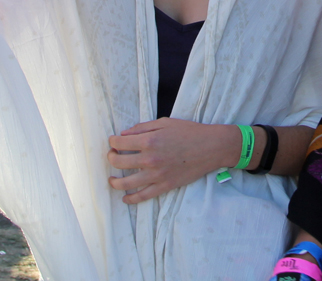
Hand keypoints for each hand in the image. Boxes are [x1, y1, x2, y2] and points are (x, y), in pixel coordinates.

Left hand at [108, 118, 233, 203]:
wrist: (210, 147)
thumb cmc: (189, 132)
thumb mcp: (165, 123)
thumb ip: (143, 127)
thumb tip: (124, 134)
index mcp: (149, 140)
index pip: (120, 143)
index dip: (112, 142)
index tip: (112, 142)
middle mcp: (149, 158)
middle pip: (119, 162)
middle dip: (111, 158)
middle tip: (112, 156)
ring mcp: (156, 175)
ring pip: (126, 183)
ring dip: (114, 181)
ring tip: (112, 179)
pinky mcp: (164, 186)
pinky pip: (143, 196)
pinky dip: (131, 199)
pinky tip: (125, 198)